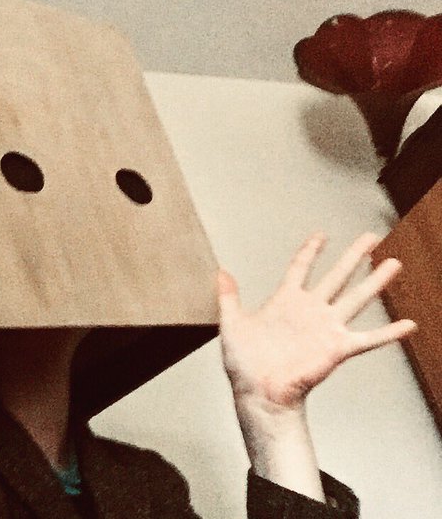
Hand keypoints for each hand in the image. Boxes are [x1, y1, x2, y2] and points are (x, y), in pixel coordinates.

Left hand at [216, 231, 417, 412]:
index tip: (321, 234)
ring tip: (394, 263)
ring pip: (356, 298)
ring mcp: (325, 328)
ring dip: (375, 281)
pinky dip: (388, 333)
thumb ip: (229, 297)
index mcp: (285, 301)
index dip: (311, 250)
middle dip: (354, 256)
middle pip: (337, 276)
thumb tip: (220, 273)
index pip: (301, 267)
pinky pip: (367, 338)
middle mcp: (310, 311)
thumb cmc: (244, 364)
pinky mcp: (336, 349)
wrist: (257, 393)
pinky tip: (408, 324)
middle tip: (372, 237)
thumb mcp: (232, 324)